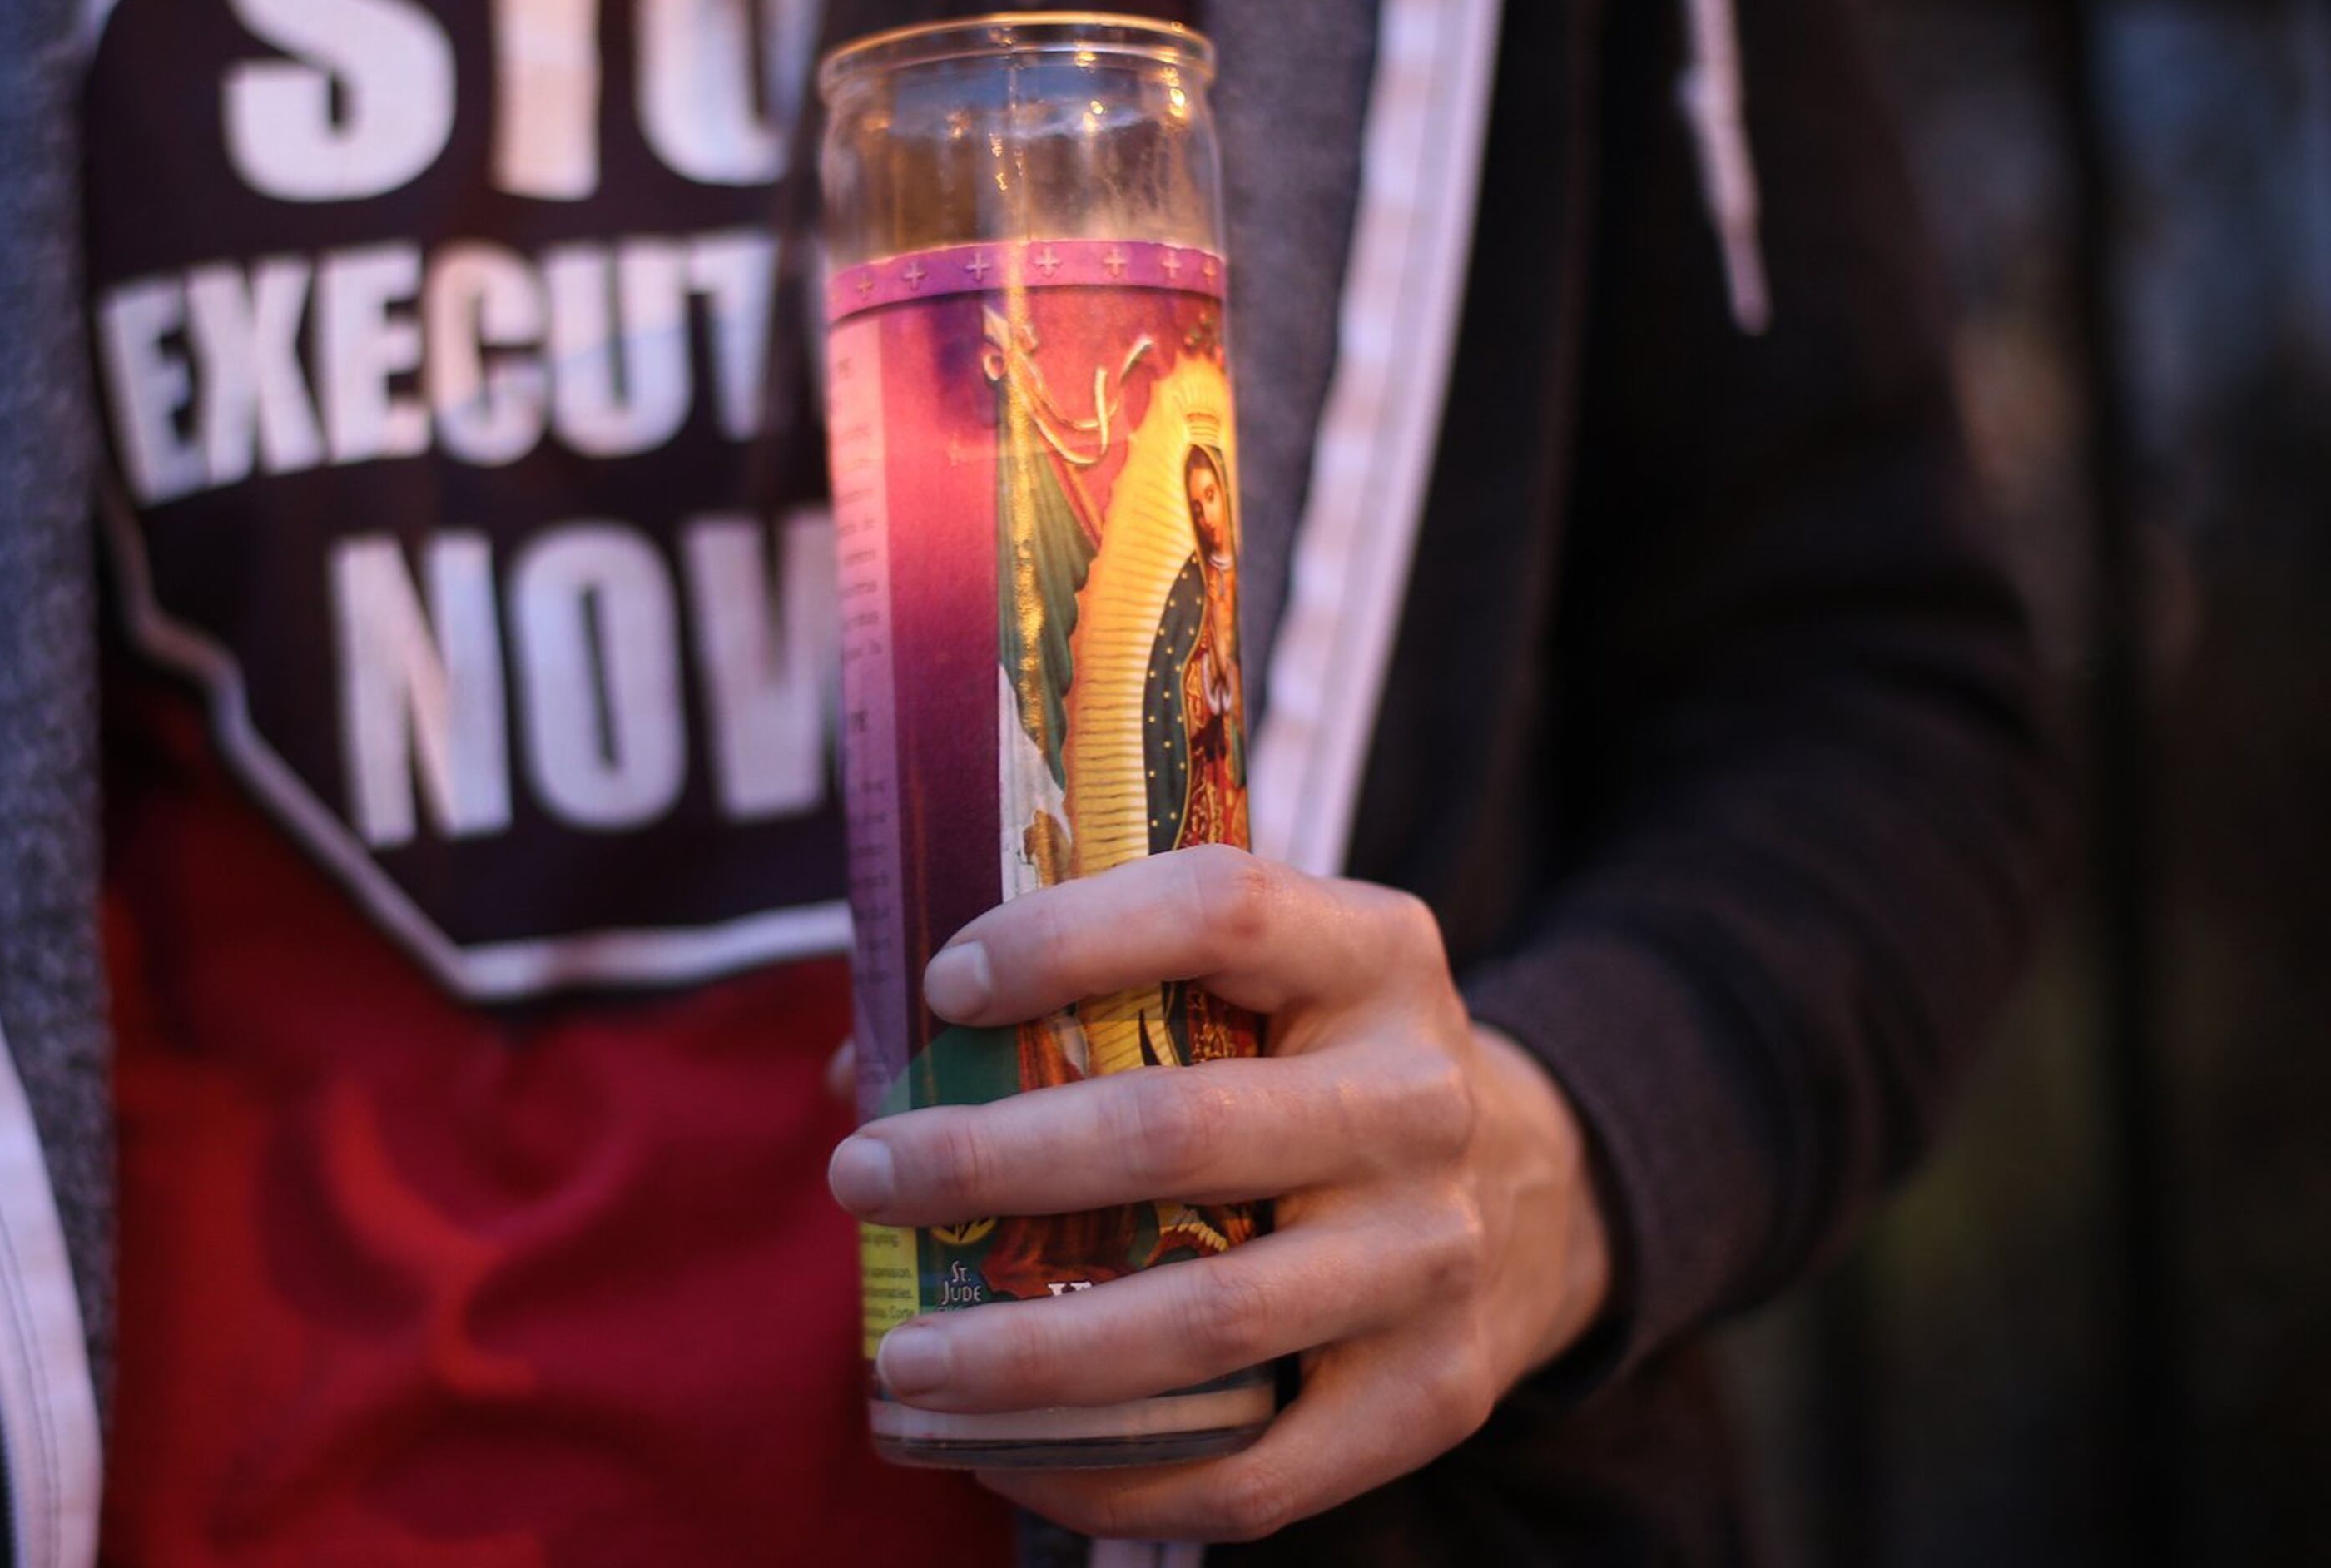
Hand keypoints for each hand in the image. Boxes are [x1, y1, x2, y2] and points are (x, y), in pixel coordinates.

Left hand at [826, 845, 1609, 1540]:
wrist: (1532, 1196)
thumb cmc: (1314, 1071)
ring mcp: (1434, 1256)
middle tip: (860, 1176)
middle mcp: (1419, 1098)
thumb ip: (1090, 990)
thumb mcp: (1259, 984)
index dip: (1069, 939)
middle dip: (993, 1162)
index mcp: (1374, 954)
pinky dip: (1114, 1478)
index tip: (939, 985)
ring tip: (901, 1358)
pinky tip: (1002, 1461)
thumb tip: (859, 1060)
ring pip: (1206, 1318)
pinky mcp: (1434, 1396)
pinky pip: (1257, 1470)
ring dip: (1028, 1351)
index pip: (1220, 913)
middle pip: (1181, 1131)